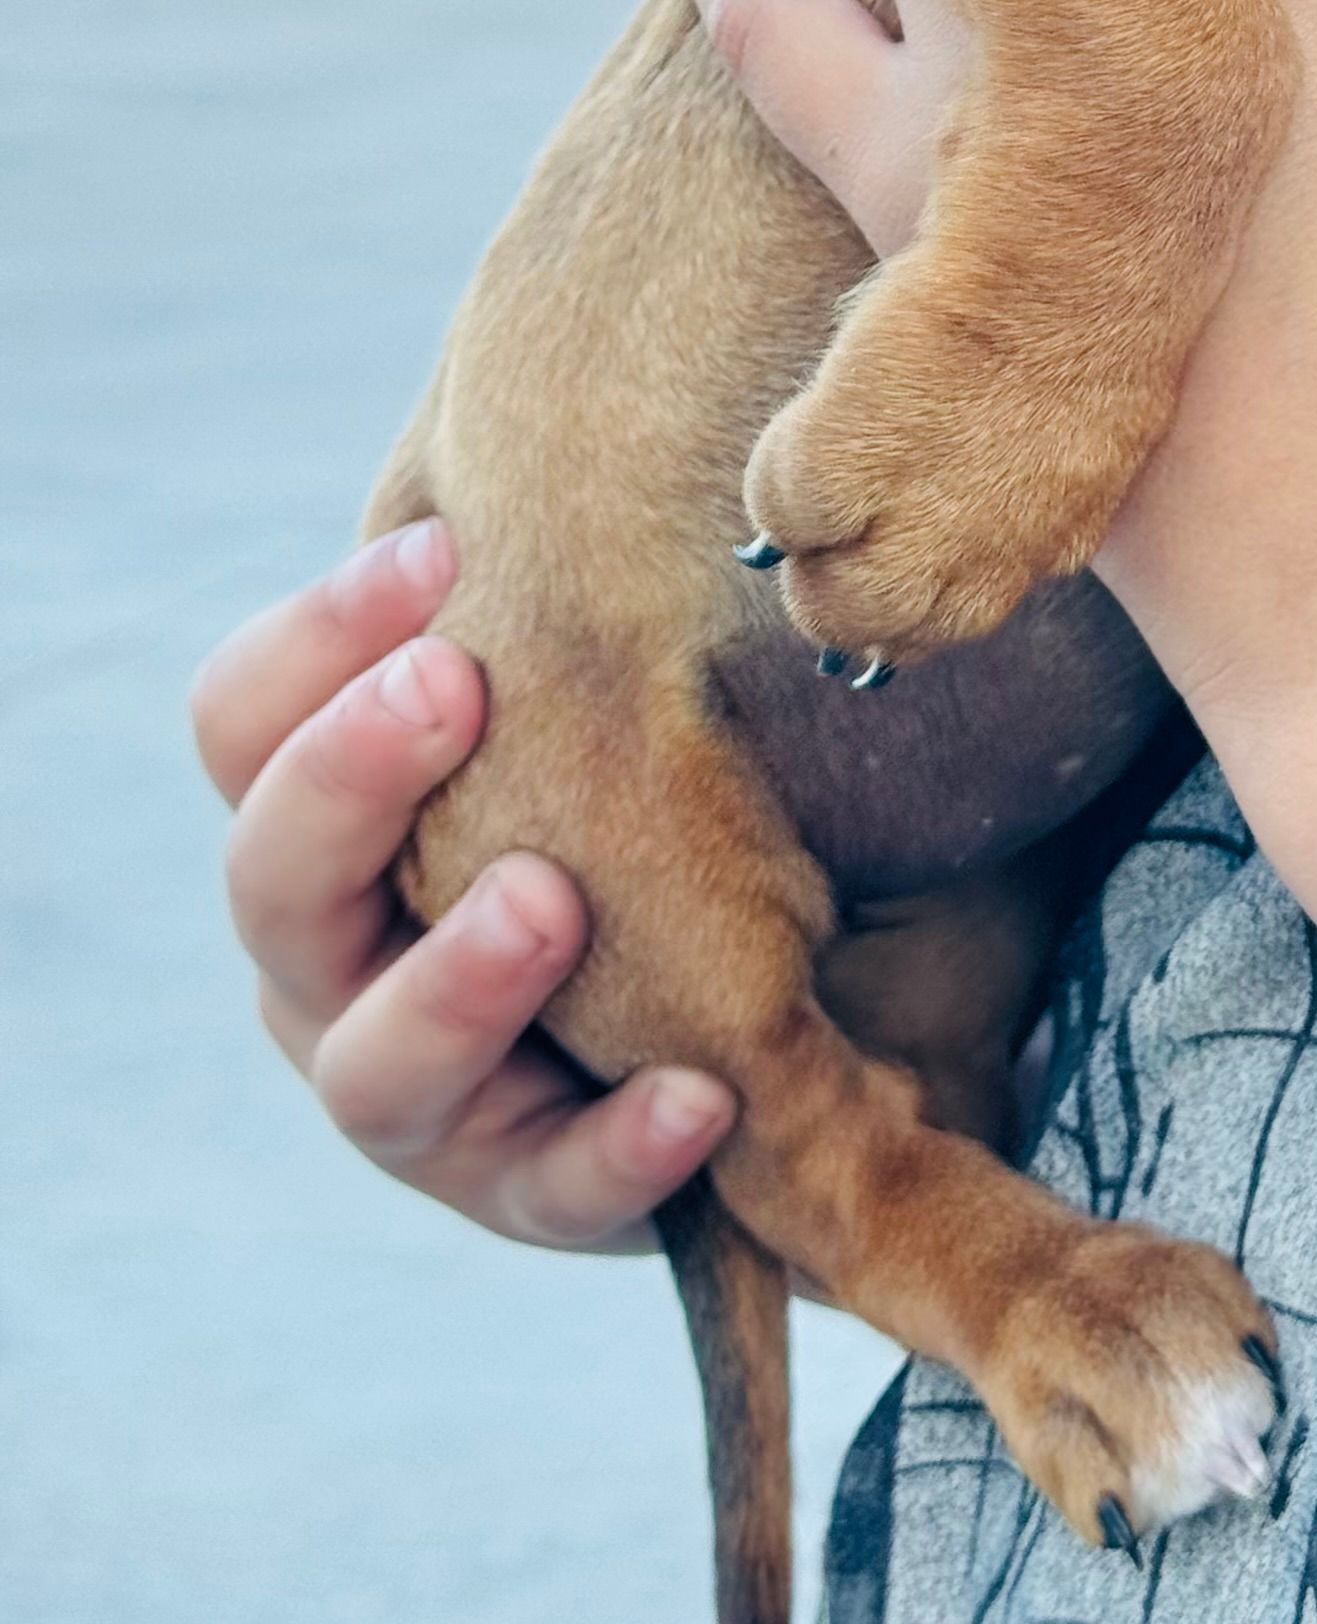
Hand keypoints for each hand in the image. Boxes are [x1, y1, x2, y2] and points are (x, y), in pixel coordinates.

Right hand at [192, 522, 732, 1248]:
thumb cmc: (631, 802)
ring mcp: (420, 1098)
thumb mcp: (570, 708)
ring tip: (549, 901)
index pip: (243, 723)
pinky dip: (619, 1145)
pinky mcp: (529, 1195)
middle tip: (454, 685)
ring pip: (375, 1065)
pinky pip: (555, 1189)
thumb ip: (539, 613)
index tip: (446, 550)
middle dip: (349, 779)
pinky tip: (698, 1094)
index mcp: (318, 825)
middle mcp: (332, 964)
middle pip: (272, 881)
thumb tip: (582, 428)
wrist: (765, 996)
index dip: (319, 636)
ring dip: (457, 980)